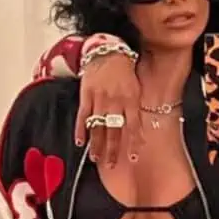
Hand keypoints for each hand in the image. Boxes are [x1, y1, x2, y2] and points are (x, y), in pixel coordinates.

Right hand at [74, 52, 142, 166]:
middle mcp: (115, 102)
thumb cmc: (125, 72)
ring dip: (97, 145)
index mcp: (130, 100)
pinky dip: (80, 130)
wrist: (107, 52)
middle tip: (112, 166)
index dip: (133, 143)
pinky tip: (80, 142)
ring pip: (98, 127)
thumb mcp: (136, 88)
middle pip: (114, 131)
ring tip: (96, 159)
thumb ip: (135, 109)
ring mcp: (99, 99)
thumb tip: (138, 131)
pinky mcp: (86, 96)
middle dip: (113, 150)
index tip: (133, 158)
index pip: (133, 126)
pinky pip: (82, 116)